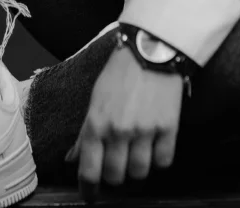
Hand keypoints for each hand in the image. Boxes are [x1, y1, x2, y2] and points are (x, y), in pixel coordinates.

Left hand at [64, 41, 183, 201]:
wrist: (152, 47)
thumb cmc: (120, 72)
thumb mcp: (95, 99)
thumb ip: (84, 132)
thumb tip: (71, 159)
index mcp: (96, 123)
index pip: (89, 171)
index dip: (88, 190)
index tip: (91, 197)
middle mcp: (119, 130)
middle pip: (115, 177)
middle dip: (114, 177)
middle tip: (117, 167)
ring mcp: (145, 130)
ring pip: (139, 173)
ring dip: (136, 170)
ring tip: (136, 156)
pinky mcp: (168, 127)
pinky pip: (163, 162)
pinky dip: (158, 160)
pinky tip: (155, 147)